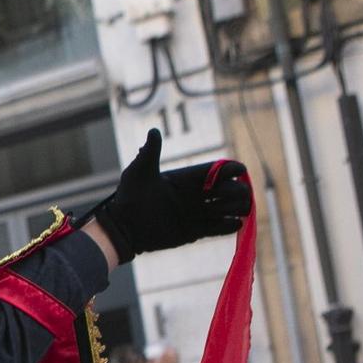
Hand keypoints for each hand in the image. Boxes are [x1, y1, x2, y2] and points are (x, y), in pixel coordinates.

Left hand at [87, 129, 250, 264]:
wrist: (124, 228)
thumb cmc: (130, 198)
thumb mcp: (139, 172)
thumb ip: (150, 152)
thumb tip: (154, 130)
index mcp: (188, 179)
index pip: (219, 171)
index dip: (232, 169)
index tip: (238, 172)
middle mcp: (196, 195)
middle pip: (231, 189)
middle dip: (237, 190)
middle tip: (224, 197)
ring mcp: (197, 213)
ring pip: (231, 208)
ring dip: (237, 208)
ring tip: (227, 211)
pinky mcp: (196, 232)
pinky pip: (221, 228)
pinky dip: (232, 226)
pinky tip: (234, 224)